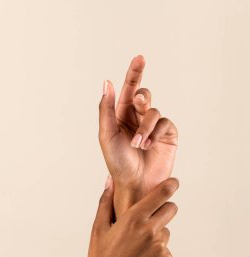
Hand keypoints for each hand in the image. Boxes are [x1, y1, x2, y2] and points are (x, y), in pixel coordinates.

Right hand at [84, 176, 178, 256]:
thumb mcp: (98, 227)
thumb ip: (106, 201)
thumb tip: (110, 180)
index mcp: (134, 217)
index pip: (162, 193)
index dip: (171, 185)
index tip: (173, 182)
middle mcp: (150, 229)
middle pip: (171, 209)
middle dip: (164, 209)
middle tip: (151, 217)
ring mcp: (160, 246)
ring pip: (166, 230)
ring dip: (157, 233)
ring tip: (138, 247)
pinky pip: (165, 248)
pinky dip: (157, 251)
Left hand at [99, 55, 177, 193]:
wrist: (135, 183)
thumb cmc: (118, 162)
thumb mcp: (107, 134)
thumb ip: (106, 109)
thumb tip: (108, 82)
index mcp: (122, 115)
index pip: (129, 89)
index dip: (134, 72)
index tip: (140, 57)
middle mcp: (138, 118)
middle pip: (144, 94)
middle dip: (142, 97)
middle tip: (139, 103)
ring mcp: (154, 126)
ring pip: (153, 111)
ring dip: (145, 127)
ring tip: (138, 144)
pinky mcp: (167, 135)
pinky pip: (165, 123)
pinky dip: (155, 132)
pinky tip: (148, 145)